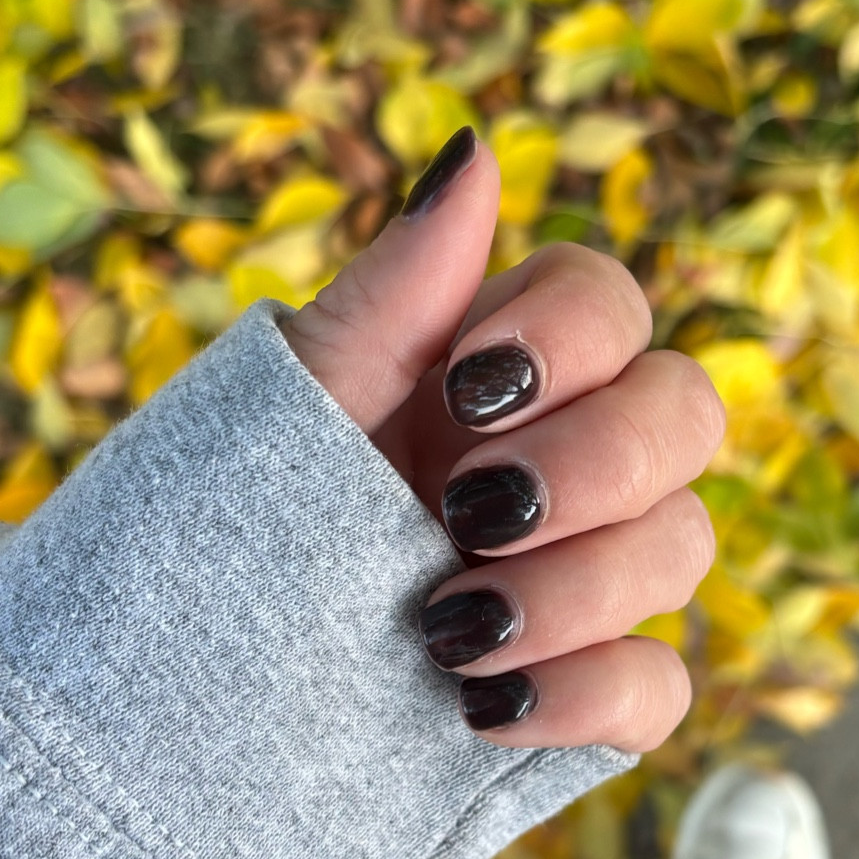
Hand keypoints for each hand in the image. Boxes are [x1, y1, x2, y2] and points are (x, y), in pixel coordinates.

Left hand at [280, 129, 723, 752]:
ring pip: (683, 548)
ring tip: (447, 632)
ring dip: (579, 587)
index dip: (573, 335)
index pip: (612, 306)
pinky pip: (661, 685)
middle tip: (470, 510)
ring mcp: (583, 583)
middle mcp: (561, 466)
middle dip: (597, 462)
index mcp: (495, 375)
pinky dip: (589, 695)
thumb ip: (398, 290)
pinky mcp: (584, 697)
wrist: (172, 695)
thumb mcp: (300, 405)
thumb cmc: (229, 526)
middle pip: (686, 416)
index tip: (466, 385)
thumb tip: (474, 148)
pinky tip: (483, 710)